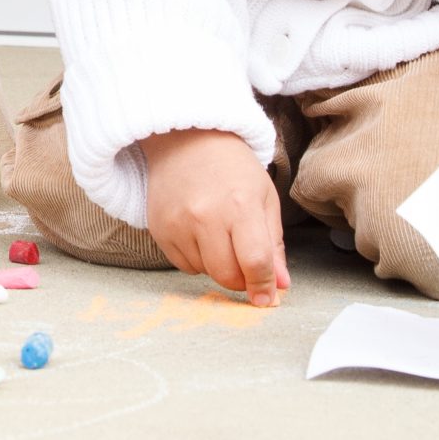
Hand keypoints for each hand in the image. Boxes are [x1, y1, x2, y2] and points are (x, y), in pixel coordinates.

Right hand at [139, 128, 289, 306]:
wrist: (185, 139)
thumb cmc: (232, 168)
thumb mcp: (264, 198)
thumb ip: (273, 244)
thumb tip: (279, 285)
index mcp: (240, 205)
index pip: (254, 262)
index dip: (263, 286)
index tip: (266, 299)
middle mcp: (205, 216)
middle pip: (227, 275)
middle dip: (241, 279)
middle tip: (246, 265)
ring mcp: (178, 223)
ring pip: (204, 272)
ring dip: (217, 265)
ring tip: (219, 234)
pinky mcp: (159, 228)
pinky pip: (182, 265)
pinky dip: (196, 259)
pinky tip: (199, 233)